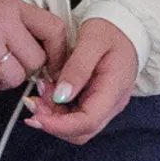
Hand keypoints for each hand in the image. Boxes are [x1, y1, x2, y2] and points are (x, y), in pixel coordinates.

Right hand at [0, 0, 66, 94]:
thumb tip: (48, 66)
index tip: (46, 67)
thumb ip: (18, 32)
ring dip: (0, 81)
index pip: (56, 30)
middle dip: (21, 72)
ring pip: (14, 78)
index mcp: (12, 7)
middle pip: (36, 62)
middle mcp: (2, 19)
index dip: (58, 54)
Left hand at [28, 17, 137, 144]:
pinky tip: (48, 91)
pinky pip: (75, 117)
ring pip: (76, 128)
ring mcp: (105, 106)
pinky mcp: (97, 103)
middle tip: (33, 100)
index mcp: (114, 90)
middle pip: (81, 132)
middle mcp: (112, 104)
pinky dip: (57, 110)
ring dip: (53, 116)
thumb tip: (60, 96)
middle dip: (53, 123)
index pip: (88, 122)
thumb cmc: (111, 31)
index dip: (59, 125)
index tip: (35, 117)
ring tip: (40, 90)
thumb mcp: (92, 40)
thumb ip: (77, 68)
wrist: (126, 29)